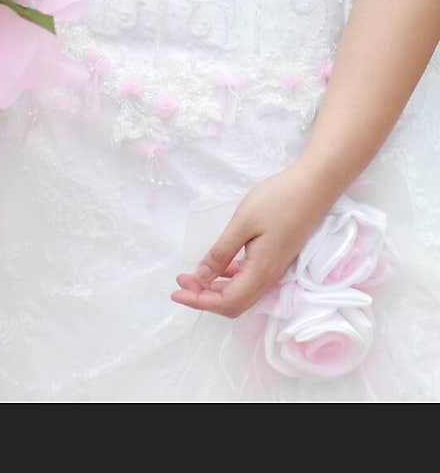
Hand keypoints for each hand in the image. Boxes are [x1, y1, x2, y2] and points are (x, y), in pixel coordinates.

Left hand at [171, 164, 337, 318]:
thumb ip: (221, 253)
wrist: (314, 186)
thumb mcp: (243, 223)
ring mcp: (274, 269)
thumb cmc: (277, 200)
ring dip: (215, 288)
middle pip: (234, 303)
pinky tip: (217, 265)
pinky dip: (228, 277)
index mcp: (260, 272)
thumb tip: (200, 278)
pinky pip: (249, 279)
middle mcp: (269, 278)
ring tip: (191, 275)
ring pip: (241, 292)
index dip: (199, 301)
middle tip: (180, 283)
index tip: (176, 292)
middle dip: (204, 297)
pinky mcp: (276, 258)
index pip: (227, 302)